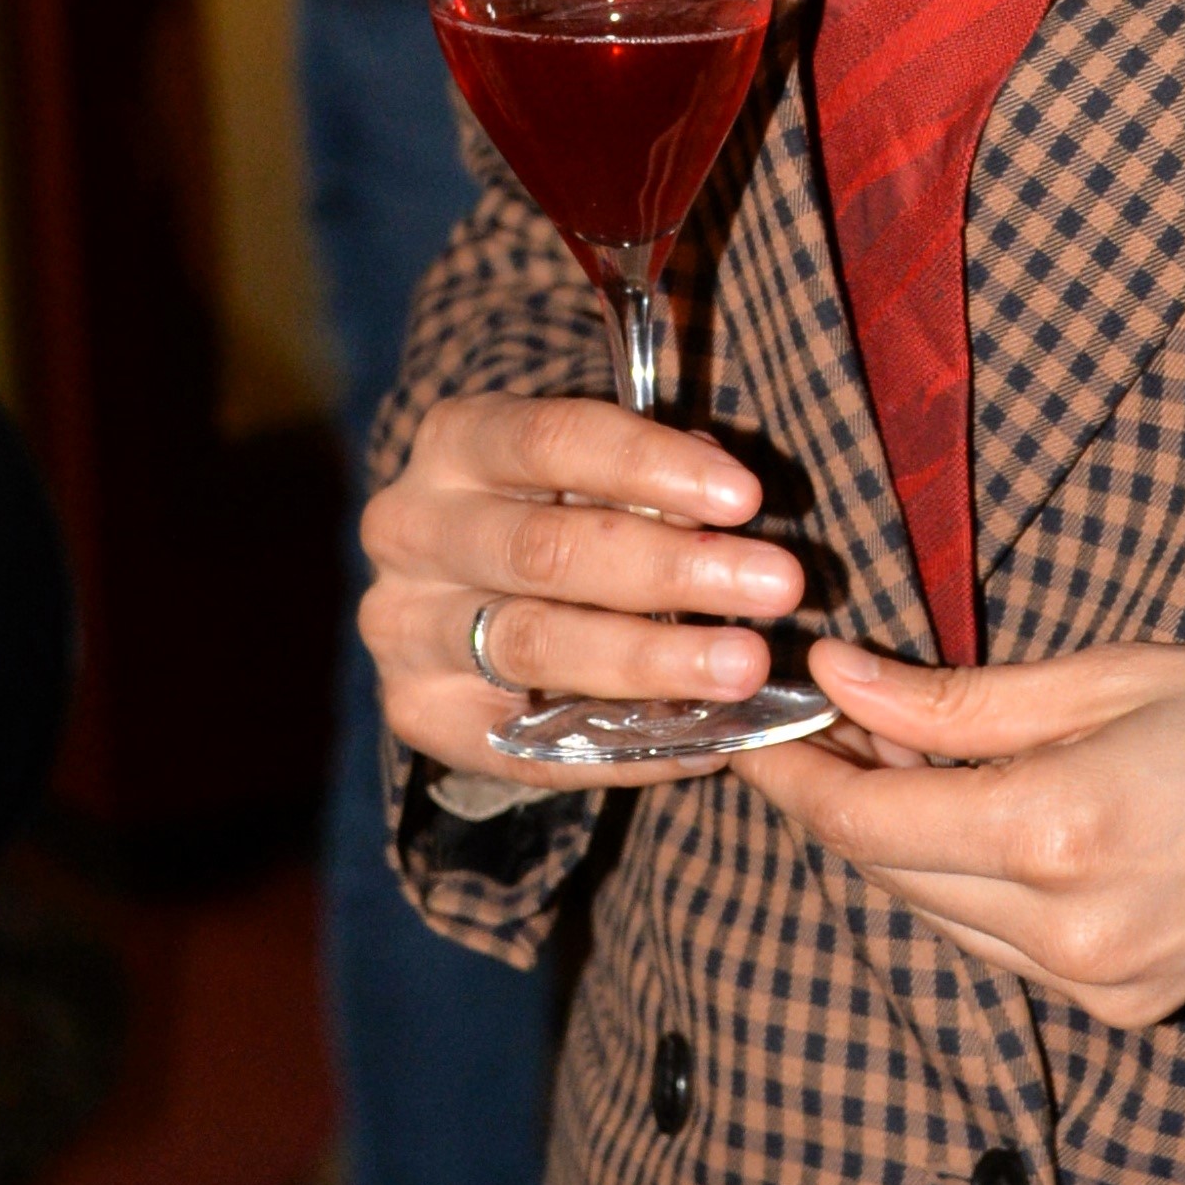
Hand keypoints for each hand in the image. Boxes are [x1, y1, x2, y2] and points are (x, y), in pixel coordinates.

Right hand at [362, 394, 805, 781]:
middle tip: (778, 586)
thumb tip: (727, 498)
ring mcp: (406, 627)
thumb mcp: (592, 473)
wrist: (458, 599)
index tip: (746, 496)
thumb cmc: (554, 511)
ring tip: (743, 668)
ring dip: (652, 659)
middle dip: (673, 569)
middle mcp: (412, 529)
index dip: (651, 465)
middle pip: (545, 549)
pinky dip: (625, 746)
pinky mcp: (418, 712)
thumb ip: (652, 479)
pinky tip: (704, 742)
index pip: (550, 438)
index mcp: (457, 443)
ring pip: (532, 644)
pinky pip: (528, 743)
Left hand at [744, 639, 1184, 1026]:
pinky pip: (1009, 947)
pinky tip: (996, 819)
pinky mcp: (1132, 1008)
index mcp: (1059, 832)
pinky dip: (976, 885)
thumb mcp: (1124, 673)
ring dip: (903, 843)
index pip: (864, 818)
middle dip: (838, 801)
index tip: (758, 717)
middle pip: (888, 873)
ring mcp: (1101, 985)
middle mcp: (1067, 934)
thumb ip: (967, 699)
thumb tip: (841, 682)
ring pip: (942, 915)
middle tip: (815, 719)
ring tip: (896, 755)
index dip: (794, 769)